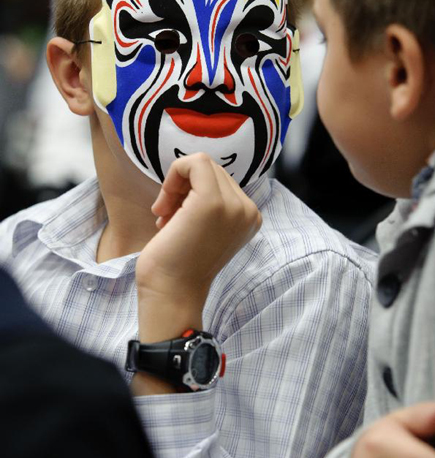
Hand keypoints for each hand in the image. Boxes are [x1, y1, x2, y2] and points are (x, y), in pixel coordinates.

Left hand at [136, 153, 261, 337]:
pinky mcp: (212, 203)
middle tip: (167, 216)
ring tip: (166, 218)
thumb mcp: (205, 226)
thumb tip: (192, 171)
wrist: (171, 295)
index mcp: (249, 216)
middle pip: (211, 169)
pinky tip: (162, 209)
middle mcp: (248, 210)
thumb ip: (210, 201)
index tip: (174, 215)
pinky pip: (195, 162)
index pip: (220, 178)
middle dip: (182, 186)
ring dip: (176, 186)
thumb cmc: (177, 264)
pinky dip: (174, 176)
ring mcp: (234, 206)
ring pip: (201, 164)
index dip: (191, 190)